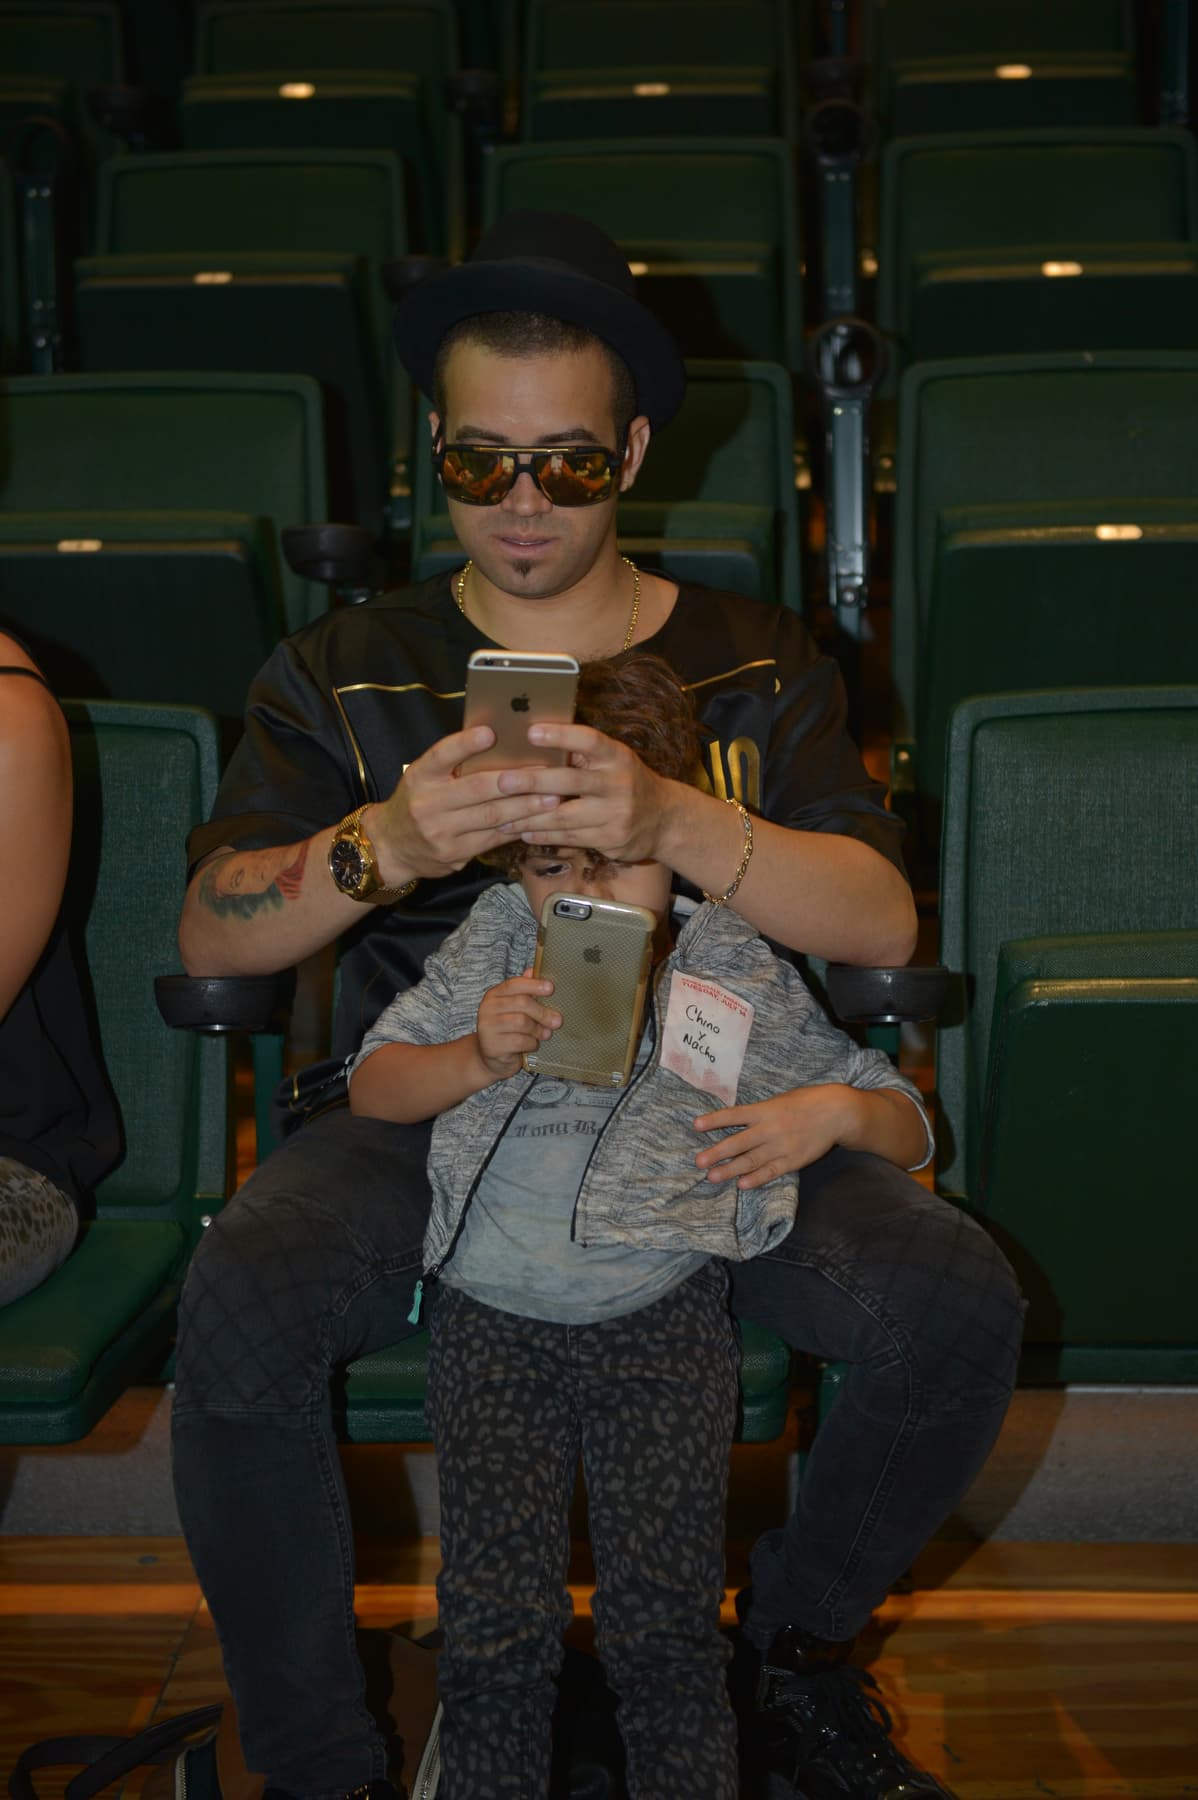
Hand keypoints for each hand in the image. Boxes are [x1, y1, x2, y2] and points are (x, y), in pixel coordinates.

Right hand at [367, 726, 564, 880]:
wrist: (391, 846)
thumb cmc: (417, 802)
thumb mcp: (423, 778)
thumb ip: (452, 763)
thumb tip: (497, 740)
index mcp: (419, 777)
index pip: (441, 755)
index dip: (465, 744)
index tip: (490, 733)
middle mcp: (427, 805)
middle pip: (477, 789)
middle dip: (515, 781)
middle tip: (545, 773)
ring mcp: (441, 833)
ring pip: (492, 817)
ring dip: (526, 807)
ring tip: (552, 798)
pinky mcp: (454, 855)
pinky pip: (493, 839)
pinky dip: (517, 828)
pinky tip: (537, 820)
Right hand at [475, 970, 559, 1078]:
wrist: (490, 1057)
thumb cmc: (507, 1029)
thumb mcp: (514, 1008)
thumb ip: (523, 990)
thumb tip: (532, 970)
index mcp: (494, 995)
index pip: (514, 984)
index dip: (534, 985)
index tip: (551, 988)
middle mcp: (487, 1008)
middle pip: (522, 1003)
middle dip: (542, 1012)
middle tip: (557, 1021)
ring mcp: (487, 1027)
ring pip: (522, 1023)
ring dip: (538, 1030)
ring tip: (544, 1034)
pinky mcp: (492, 1046)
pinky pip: (520, 1041)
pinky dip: (531, 1043)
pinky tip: (531, 1044)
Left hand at [492, 723, 671, 860]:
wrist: (664, 819)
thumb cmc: (625, 781)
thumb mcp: (613, 761)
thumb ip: (582, 755)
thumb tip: (532, 742)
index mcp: (617, 756)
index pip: (589, 740)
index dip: (560, 735)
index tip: (531, 731)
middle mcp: (618, 783)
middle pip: (569, 781)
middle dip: (532, 781)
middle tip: (502, 781)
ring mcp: (615, 814)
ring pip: (563, 816)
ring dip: (529, 817)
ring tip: (501, 815)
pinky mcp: (611, 839)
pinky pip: (569, 837)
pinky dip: (542, 835)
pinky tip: (522, 832)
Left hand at [692, 1085, 854, 1189]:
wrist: (836, 1112)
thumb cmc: (805, 1102)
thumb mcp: (780, 1100)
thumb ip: (760, 1112)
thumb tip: (736, 1120)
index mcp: (765, 1110)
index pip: (735, 1115)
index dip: (715, 1120)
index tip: (696, 1125)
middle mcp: (770, 1129)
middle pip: (739, 1143)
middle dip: (717, 1153)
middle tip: (699, 1162)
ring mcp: (782, 1146)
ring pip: (751, 1160)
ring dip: (730, 1170)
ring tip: (712, 1177)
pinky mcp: (793, 1160)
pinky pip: (772, 1171)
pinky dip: (756, 1178)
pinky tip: (742, 1184)